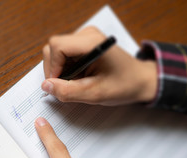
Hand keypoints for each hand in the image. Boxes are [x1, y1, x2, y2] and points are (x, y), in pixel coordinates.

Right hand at [42, 26, 156, 105]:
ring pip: (57, 52)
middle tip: (68, 86)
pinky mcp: (84, 44)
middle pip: (54, 47)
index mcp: (91, 42)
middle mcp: (87, 35)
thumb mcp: (95, 93)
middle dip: (55, 70)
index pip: (57, 46)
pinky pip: (65, 55)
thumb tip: (46, 86)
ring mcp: (85, 38)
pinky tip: (80, 77)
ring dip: (61, 70)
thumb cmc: (124, 84)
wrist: (140, 80)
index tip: (58, 84)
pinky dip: (67, 69)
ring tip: (78, 82)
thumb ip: (68, 91)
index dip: (53, 67)